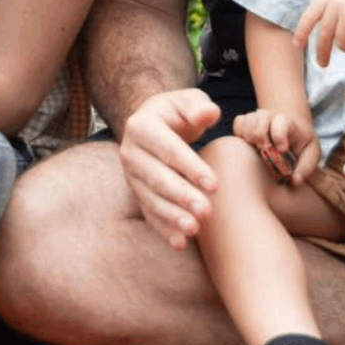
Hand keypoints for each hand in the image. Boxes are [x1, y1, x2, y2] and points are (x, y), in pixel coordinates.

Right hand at [117, 88, 221, 250]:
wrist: (153, 123)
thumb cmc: (177, 112)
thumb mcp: (188, 101)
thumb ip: (199, 106)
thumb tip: (209, 113)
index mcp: (141, 125)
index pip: (168, 148)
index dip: (191, 167)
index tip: (215, 185)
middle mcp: (130, 151)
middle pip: (158, 177)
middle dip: (183, 196)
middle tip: (207, 212)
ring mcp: (130, 175)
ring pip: (151, 199)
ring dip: (173, 217)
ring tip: (195, 229)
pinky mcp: (136, 192)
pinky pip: (149, 213)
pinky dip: (163, 230)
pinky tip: (180, 244)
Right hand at [231, 107, 320, 187]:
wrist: (291, 130)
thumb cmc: (301, 143)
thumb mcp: (312, 154)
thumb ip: (306, 167)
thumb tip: (294, 181)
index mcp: (289, 121)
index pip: (281, 121)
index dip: (279, 135)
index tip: (282, 150)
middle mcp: (271, 115)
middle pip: (260, 123)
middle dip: (263, 143)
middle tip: (269, 155)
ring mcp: (257, 116)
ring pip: (247, 122)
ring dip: (251, 140)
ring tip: (260, 151)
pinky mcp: (246, 120)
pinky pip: (238, 123)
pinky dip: (241, 135)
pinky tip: (251, 146)